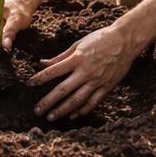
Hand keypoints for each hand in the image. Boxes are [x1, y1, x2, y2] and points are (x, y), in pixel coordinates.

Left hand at [30, 24, 144, 120]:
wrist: (125, 41)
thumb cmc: (100, 39)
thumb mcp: (79, 44)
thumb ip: (61, 56)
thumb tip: (43, 63)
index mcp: (77, 58)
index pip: (54, 71)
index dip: (40, 78)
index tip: (29, 84)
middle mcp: (86, 72)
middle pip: (63, 90)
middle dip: (48, 101)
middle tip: (37, 110)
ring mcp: (97, 81)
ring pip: (77, 100)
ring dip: (62, 110)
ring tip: (51, 117)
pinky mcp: (107, 87)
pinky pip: (92, 102)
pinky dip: (82, 110)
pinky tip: (72, 116)